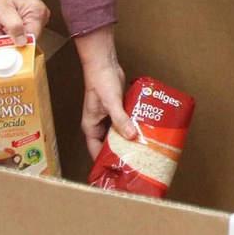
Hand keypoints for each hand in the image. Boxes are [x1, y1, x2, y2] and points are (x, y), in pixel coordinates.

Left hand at [0, 0, 50, 45]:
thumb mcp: (3, 12)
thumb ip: (14, 27)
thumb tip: (22, 42)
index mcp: (38, 12)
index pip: (32, 37)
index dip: (18, 43)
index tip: (5, 42)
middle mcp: (41, 16)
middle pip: (28, 38)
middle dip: (11, 38)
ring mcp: (37, 19)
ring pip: (23, 37)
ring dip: (9, 35)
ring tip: (1, 26)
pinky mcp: (32, 21)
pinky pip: (22, 33)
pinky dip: (11, 33)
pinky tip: (4, 27)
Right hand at [75, 29, 135, 160]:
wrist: (104, 63)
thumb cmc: (100, 82)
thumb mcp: (111, 103)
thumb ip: (120, 119)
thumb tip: (131, 136)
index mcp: (90, 126)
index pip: (96, 150)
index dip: (104, 161)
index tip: (116, 171)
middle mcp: (98, 124)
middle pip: (108, 144)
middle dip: (119, 151)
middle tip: (134, 162)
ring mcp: (108, 116)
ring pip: (118, 133)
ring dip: (127, 139)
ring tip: (141, 150)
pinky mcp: (118, 109)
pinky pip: (124, 122)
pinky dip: (131, 126)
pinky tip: (143, 132)